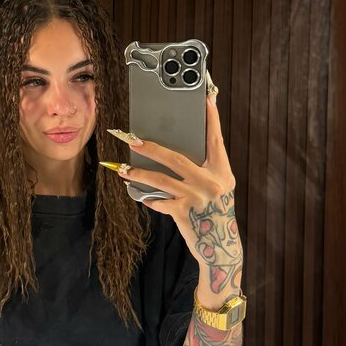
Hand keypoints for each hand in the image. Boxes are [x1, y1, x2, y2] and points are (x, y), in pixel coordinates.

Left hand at [120, 95, 242, 293]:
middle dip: (152, 148)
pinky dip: (148, 198)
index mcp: (222, 171)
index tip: (206, 98)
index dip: (211, 119)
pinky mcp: (183, 214)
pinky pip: (160, 202)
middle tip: (132, 139)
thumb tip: (178, 147)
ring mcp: (196, 198)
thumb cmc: (215, 210)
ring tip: (123, 168)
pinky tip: (136, 194)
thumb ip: (205, 168)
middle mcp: (211, 183)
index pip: (215, 140)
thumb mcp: (219, 186)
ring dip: (139, 173)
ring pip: (161, 180)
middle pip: (176, 159)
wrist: (220, 246)